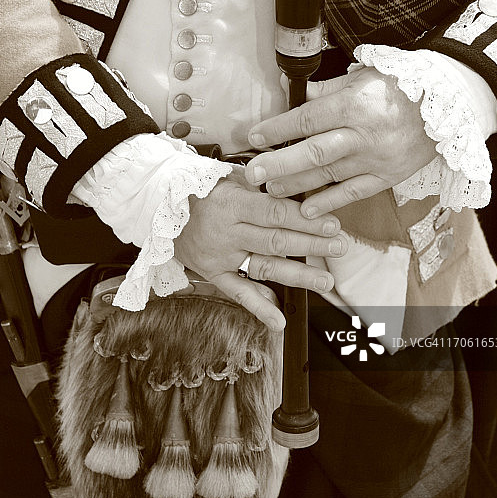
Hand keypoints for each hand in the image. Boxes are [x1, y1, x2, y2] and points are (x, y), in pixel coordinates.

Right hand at [173, 168, 347, 329]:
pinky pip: (238, 293)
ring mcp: (221, 257)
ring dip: (297, 276)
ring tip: (325, 281)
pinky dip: (259, 308)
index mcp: (232, 205)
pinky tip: (279, 320)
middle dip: (312, 245)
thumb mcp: (228, 177)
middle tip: (339, 247)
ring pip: (264, 267)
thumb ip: (259, 186)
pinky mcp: (213, 273)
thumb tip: (293, 188)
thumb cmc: (199, 188)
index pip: (276, 214)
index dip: (305, 220)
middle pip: (276, 241)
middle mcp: (227, 233)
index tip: (331, 224)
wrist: (156, 205)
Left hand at [245, 66, 436, 216]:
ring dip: (297, 184)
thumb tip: (293, 90)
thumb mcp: (363, 76)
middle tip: (253, 174)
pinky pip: (354, 193)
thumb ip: (327, 88)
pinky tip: (307, 209)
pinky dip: (330, 202)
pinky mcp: (387, 176)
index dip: (278, 129)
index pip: (307, 119)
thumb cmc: (401, 86)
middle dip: (279, 164)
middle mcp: (362, 135)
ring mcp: (375, 159)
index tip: (254, 136)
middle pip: (313, 153)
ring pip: (329, 176)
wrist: (449, 105)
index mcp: (354, 105)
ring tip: (270, 189)